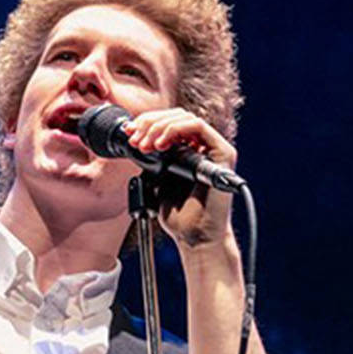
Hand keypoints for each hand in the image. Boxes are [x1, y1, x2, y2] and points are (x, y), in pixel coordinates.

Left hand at [120, 106, 236, 248]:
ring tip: (144, 145)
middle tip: (134, 140)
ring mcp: (214, 149)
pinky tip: (160, 145)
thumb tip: (135, 136)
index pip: (168, 122)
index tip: (129, 134)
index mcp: (189, 150)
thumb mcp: (157, 179)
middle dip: (149, 123)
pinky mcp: (223, 154)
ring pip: (185, 118)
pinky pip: (199, 127)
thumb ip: (151, 158)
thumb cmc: (179, 216)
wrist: (195, 238)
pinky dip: (176, 130)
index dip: (146, 123)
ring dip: (159, 126)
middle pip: (175, 116)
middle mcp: (203, 147)